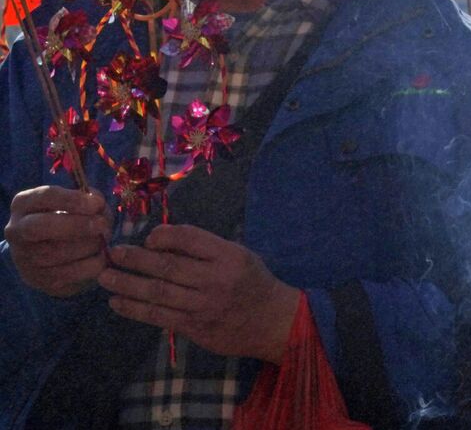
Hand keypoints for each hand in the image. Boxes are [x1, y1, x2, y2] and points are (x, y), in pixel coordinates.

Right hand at [5, 186, 108, 296]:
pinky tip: (101, 259)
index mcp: (25, 204)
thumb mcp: (78, 204)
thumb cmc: (70, 219)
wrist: (53, 253)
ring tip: (103, 242)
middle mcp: (17, 230)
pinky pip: (66, 274)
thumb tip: (98, 206)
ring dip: (87, 247)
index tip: (97, 204)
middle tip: (102, 225)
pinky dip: (90, 266)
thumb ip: (90, 201)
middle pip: (40, 226)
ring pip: (54, 253)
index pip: (45, 196)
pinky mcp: (37, 279)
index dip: (73, 200)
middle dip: (76, 225)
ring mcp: (23, 257)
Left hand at [99, 224, 301, 362]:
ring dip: (126, 284)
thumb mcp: (238, 255)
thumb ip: (205, 249)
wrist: (271, 321)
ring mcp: (203, 305)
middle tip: (112, 253)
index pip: (188, 238)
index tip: (146, 238)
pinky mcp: (194, 327)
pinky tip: (117, 302)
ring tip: (104, 277)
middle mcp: (215, 279)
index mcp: (228, 255)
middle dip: (135, 259)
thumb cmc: (252, 282)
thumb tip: (160, 242)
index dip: (162, 236)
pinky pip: (158, 316)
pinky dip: (134, 309)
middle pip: (167, 266)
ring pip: (157, 292)